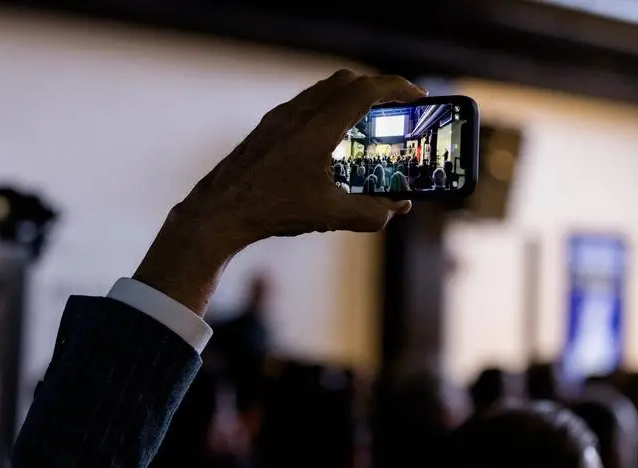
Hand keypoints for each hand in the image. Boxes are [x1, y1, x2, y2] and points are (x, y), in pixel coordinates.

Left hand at [134, 70, 425, 315]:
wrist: (218, 212)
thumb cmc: (271, 210)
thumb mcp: (330, 215)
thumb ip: (370, 213)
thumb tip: (396, 209)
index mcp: (318, 128)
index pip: (366, 90)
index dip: (398, 89)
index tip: (419, 96)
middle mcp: (298, 114)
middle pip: (346, 81)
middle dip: (377, 89)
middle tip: (396, 110)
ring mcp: (279, 118)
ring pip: (324, 91)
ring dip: (351, 98)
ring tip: (367, 125)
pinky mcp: (268, 129)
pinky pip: (306, 105)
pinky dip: (329, 110)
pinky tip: (332, 143)